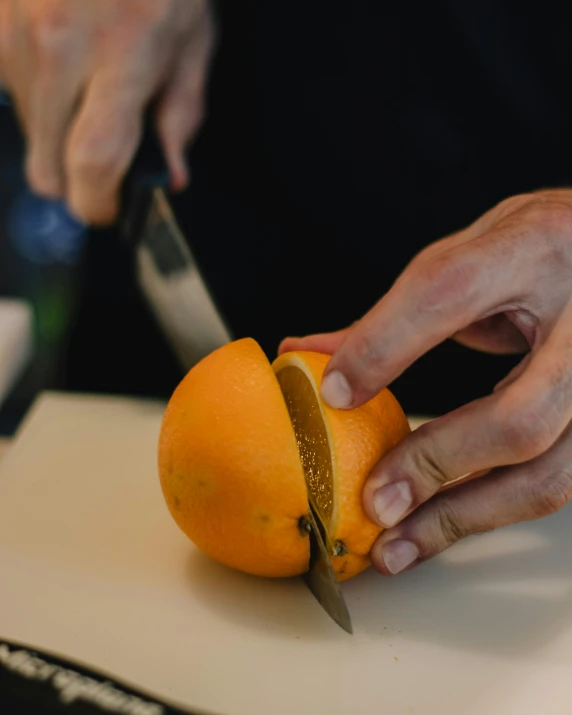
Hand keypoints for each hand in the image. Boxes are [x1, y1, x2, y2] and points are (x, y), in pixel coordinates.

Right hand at [0, 0, 214, 223]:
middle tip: (98, 156)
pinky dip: (33, 88)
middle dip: (74, 176)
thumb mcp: (192, 40)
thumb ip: (180, 115)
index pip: (95, 164)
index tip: (105, 209)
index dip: (97, 203)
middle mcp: (60, 47)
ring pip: (26, 126)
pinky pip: (5, 84)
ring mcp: (15, 31)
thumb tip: (168, 174)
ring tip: (86, 78)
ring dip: (54, 125)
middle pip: (47, 163)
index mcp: (124, 56)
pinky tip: (58, 55)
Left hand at [281, 190, 571, 574]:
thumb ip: (396, 311)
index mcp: (534, 245)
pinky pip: (554, 482)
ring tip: (397, 544)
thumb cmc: (537, 248)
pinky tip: (442, 523)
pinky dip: (489, 509)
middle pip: (521, 415)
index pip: (450, 291)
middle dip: (438, 464)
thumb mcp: (471, 254)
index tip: (332, 393)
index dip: (385, 345)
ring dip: (464, 516)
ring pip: (548, 471)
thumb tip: (309, 353)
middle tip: (376, 501)